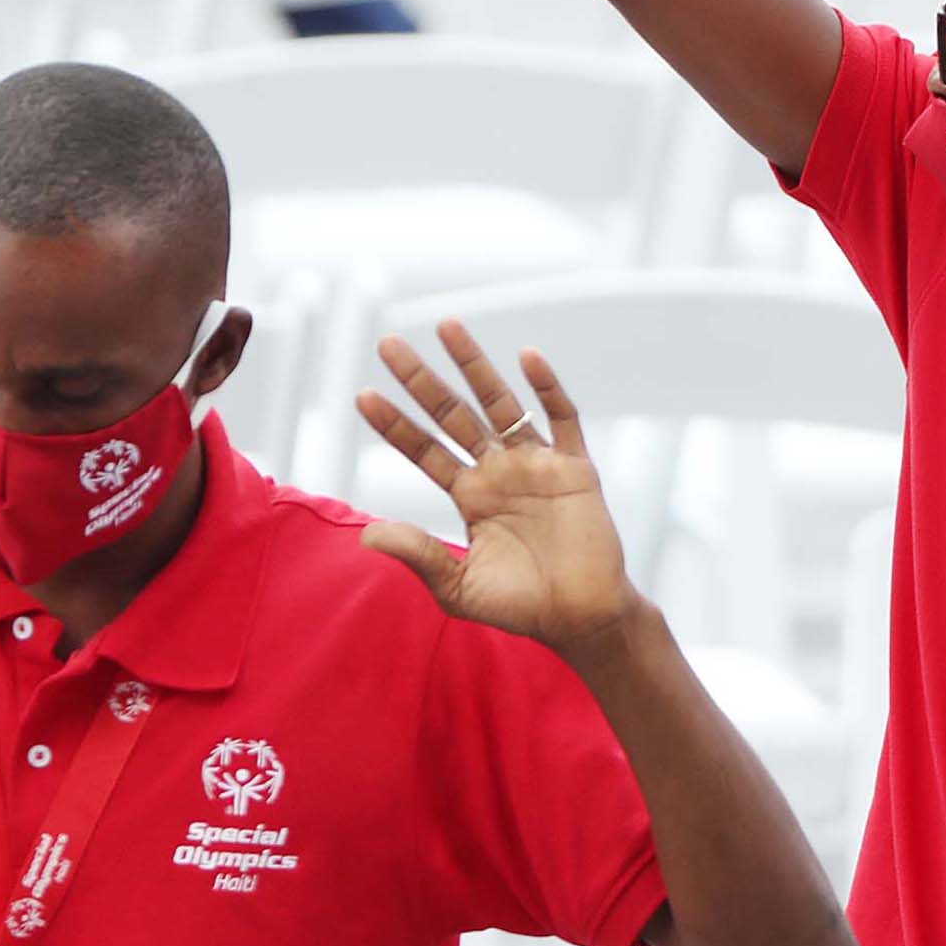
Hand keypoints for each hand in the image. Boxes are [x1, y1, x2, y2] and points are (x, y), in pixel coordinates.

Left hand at [356, 323, 636, 654]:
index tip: (362, 395)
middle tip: (388, 343)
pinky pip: (562, 418)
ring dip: (474, 366)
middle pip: (453, 415)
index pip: (424, 450)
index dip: (395, 425)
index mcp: (470, 496)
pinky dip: (547, 388)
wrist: (583, 618)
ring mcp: (537, 465)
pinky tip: (527, 358)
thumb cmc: (522, 607)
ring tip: (447, 327)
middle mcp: (499, 471)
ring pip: (500, 404)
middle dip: (421, 380)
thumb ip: (419, 556)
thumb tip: (368, 535)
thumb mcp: (459, 588)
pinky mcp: (575, 468)